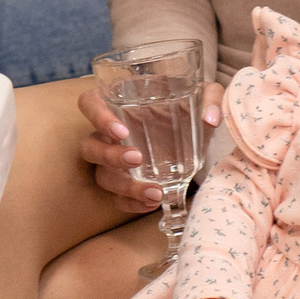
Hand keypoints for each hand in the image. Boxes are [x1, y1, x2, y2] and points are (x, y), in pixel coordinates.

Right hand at [78, 77, 221, 212]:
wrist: (195, 135)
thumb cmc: (187, 107)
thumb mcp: (201, 95)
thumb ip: (209, 98)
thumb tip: (210, 118)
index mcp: (117, 102)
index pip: (89, 104)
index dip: (98, 117)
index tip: (121, 131)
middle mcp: (107, 133)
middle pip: (89, 146)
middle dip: (109, 156)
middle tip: (137, 159)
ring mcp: (112, 161)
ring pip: (101, 176)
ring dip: (125, 187)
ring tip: (155, 192)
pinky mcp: (123, 182)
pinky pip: (116, 198)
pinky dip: (132, 203)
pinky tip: (152, 202)